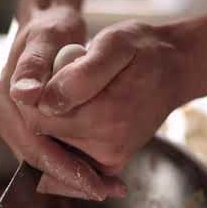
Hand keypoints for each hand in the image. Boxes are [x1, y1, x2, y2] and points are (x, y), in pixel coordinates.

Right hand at [0, 6, 125, 199]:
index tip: (93, 182)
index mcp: (5, 99)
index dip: (63, 166)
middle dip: (70, 178)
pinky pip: (48, 149)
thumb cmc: (50, 30)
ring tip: (107, 185)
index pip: (33, 145)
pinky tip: (96, 168)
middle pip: (36, 159)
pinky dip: (70, 161)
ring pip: (43, 159)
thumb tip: (25, 95)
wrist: (48, 25)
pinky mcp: (29, 123)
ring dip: (72, 174)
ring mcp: (16, 122)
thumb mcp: (45, 39)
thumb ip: (33, 66)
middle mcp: (6, 115)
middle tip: (106, 190)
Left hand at [28, 21, 187, 176]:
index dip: (34, 93)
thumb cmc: (141, 50)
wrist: (172, 69)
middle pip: (42, 132)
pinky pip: (68, 152)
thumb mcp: (114, 45)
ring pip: (52, 141)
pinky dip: (65, 131)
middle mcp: (107, 147)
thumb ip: (82, 74)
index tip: (52, 70)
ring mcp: (109, 158)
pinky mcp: (109, 162)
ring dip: (56, 115)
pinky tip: (82, 106)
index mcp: (105, 117)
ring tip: (81, 90)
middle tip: (69, 76)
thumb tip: (46, 102)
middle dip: (45, 104)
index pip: (37, 116)